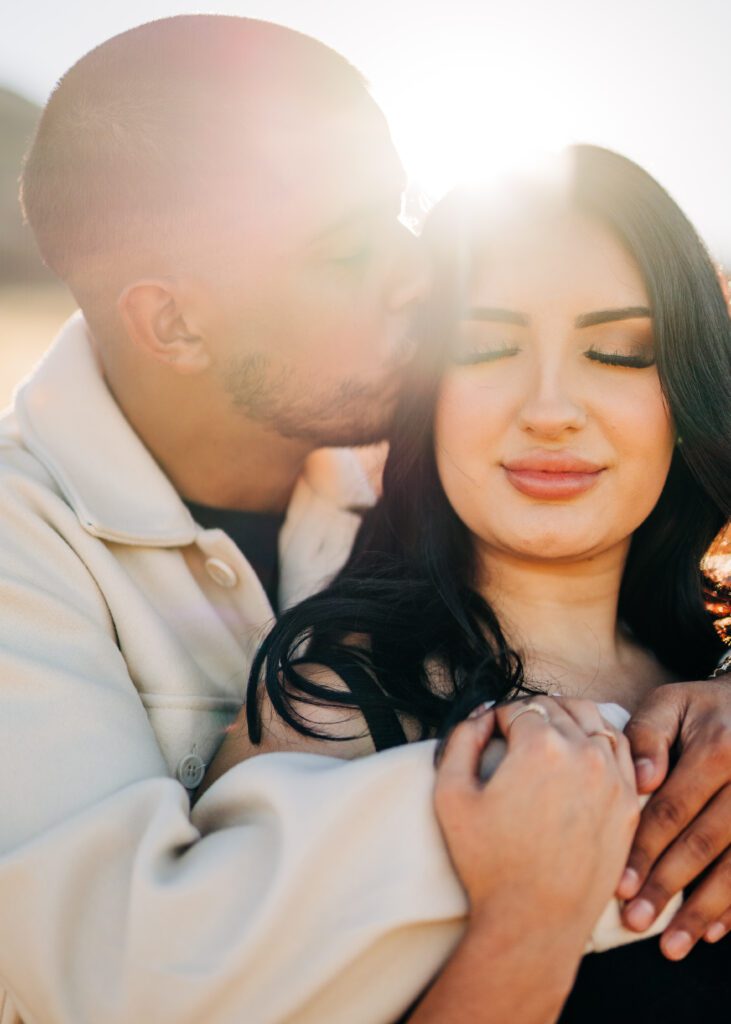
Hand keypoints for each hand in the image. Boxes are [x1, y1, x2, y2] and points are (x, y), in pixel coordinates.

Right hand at [434, 698, 638, 951]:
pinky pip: (621, 751)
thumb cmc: (488, 861)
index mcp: (540, 745)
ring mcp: (613, 777)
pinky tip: (582, 753)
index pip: (517, 707)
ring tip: (548, 737)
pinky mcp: (630, 802)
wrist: (534, 920)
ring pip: (594, 719)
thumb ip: (460, 740)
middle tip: (512, 735)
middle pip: (556, 707)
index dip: (496, 718)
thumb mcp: (450, 794)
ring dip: (568, 718)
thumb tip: (481, 714)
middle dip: (531, 713)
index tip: (487, 737)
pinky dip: (600, 741)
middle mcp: (584, 752)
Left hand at [619, 678, 730, 958]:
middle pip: (704, 843)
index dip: (645, 850)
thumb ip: (647, 734)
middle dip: (669, 888)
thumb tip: (641, 779)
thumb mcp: (672, 702)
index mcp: (717, 749)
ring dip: (705, 910)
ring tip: (674, 945)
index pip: (672, 809)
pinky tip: (716, 932)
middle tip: (637, 923)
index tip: (620, 886)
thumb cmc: (704, 708)